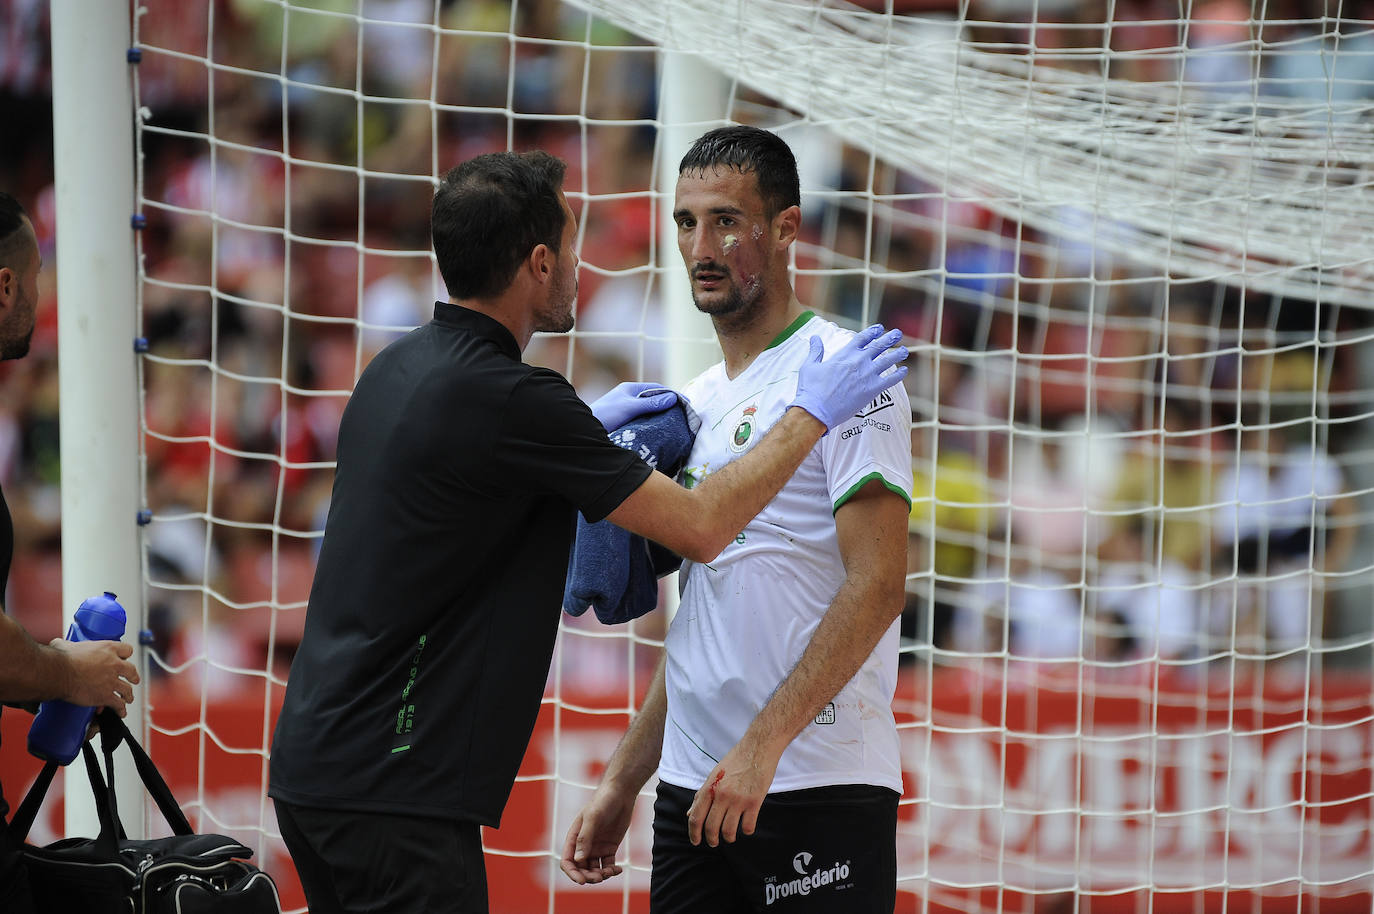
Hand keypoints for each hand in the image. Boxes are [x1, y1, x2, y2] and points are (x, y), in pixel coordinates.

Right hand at [50, 639, 138, 715]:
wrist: (58, 673)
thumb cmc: (62, 659)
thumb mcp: (68, 645)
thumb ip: (70, 645)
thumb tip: (61, 645)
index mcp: (108, 649)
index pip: (127, 650)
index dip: (125, 656)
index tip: (124, 660)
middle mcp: (114, 664)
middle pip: (132, 671)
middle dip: (133, 676)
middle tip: (133, 679)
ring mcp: (111, 681)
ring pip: (127, 689)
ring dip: (128, 695)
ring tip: (128, 698)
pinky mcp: (106, 695)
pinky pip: (118, 704)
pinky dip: (120, 709)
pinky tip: (121, 712)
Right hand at [560, 784, 636, 884]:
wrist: (621, 793)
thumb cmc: (603, 801)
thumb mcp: (592, 818)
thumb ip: (585, 838)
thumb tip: (578, 860)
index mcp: (574, 837)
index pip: (568, 861)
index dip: (572, 873)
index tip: (582, 881)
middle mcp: (584, 845)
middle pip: (581, 869)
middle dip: (588, 876)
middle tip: (600, 877)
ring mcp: (596, 847)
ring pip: (594, 869)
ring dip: (600, 875)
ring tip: (610, 872)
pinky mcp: (609, 848)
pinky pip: (607, 865)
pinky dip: (612, 871)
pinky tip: (618, 870)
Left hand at [589, 382, 678, 432]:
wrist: (583, 431)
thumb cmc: (605, 415)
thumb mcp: (630, 408)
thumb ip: (650, 404)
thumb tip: (673, 398)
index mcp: (630, 389)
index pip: (657, 388)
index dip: (672, 395)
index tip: (687, 404)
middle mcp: (629, 398)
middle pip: (654, 400)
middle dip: (669, 406)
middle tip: (685, 416)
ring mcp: (627, 410)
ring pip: (649, 411)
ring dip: (661, 417)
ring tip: (676, 425)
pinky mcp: (625, 423)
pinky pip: (643, 421)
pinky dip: (653, 424)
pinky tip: (660, 432)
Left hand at [686, 739, 778, 847]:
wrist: (758, 748)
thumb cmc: (735, 761)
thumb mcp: (714, 775)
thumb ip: (702, 795)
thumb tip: (690, 813)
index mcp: (710, 787)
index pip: (696, 816)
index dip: (693, 833)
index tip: (695, 841)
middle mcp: (722, 795)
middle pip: (711, 827)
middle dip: (711, 839)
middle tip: (714, 842)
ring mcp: (739, 799)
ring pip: (729, 830)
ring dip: (728, 837)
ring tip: (730, 836)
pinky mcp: (755, 801)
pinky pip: (748, 826)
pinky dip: (746, 831)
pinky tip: (746, 827)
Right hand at [789, 325, 907, 429]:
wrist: (817, 410)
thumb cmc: (811, 389)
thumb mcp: (810, 366)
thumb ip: (816, 351)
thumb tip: (814, 338)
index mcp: (845, 354)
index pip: (862, 338)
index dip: (873, 332)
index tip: (879, 329)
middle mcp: (859, 361)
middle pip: (879, 346)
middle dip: (890, 338)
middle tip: (897, 334)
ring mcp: (867, 375)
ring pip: (888, 360)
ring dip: (898, 354)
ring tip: (904, 351)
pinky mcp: (872, 390)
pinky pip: (891, 380)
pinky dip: (899, 374)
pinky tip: (904, 371)